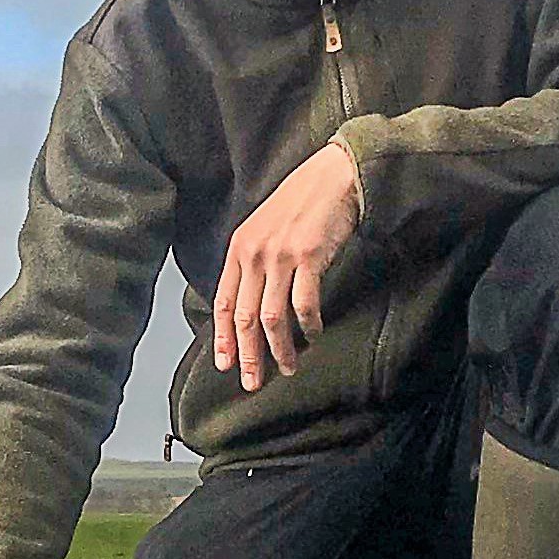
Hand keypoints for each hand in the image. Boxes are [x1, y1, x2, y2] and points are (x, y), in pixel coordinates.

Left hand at [214, 141, 360, 391]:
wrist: (334, 177)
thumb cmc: (302, 204)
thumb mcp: (264, 229)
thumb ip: (253, 262)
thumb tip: (250, 302)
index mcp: (239, 248)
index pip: (225, 303)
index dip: (223, 337)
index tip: (224, 364)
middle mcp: (254, 253)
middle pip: (245, 317)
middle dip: (247, 354)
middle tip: (251, 382)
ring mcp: (280, 255)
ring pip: (271, 317)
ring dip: (279, 348)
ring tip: (287, 367)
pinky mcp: (308, 256)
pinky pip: (303, 304)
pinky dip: (308, 326)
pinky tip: (313, 335)